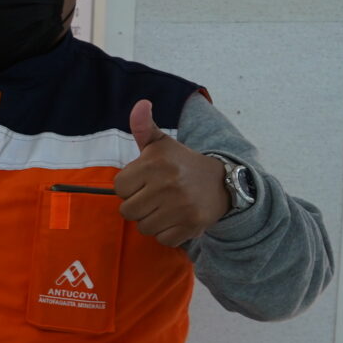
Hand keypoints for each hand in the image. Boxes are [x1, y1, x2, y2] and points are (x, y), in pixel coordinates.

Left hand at [114, 99, 229, 246]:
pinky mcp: (192, 224)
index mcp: (156, 163)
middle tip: (155, 197)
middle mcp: (168, 184)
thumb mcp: (162, 144)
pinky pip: (162, 239)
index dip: (129, 187)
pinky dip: (167, 233)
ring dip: (151, 220)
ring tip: (166, 207)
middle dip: (138, 205)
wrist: (223, 183)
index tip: (144, 182)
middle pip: (128, 211)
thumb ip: (143, 126)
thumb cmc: (181, 163)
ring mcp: (181, 206)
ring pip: (143, 227)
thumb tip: (141, 104)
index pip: (119, 188)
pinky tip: (176, 219)